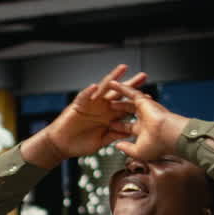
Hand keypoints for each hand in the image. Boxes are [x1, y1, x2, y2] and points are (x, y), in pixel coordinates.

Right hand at [21, 65, 146, 167]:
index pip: (125, 106)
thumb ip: (115, 136)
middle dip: (131, 85)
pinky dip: (89, 92)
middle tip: (143, 76)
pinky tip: (96, 86)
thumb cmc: (80, 144)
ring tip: (122, 69)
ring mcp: (90, 105)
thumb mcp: (102, 141)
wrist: (62, 145)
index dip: (137, 102)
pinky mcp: (78, 105)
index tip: (150, 97)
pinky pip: (84, 96)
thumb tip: (129, 133)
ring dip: (113, 78)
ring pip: (103, 88)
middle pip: (119, 93)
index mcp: (109, 117)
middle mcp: (101, 108)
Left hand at [110, 86, 189, 162]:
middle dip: (117, 112)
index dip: (118, 127)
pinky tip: (111, 84)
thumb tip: (118, 146)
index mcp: (143, 132)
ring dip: (118, 98)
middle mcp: (144, 120)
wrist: (169, 135)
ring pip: (128, 102)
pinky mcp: (144, 101)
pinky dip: (121, 88)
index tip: (110, 126)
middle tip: (107, 109)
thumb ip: (126, 149)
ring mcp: (145, 110)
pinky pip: (130, 92)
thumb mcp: (138, 152)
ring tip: (106, 95)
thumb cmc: (158, 146)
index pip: (128, 128)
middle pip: (128, 113)